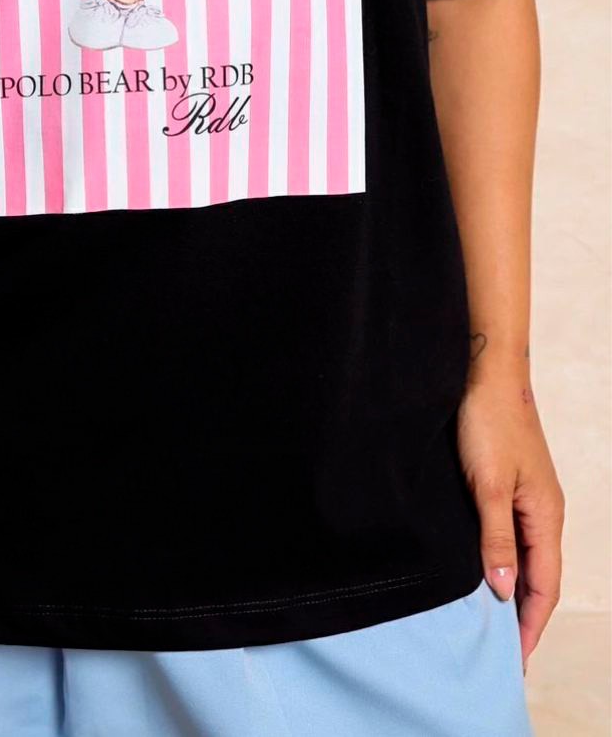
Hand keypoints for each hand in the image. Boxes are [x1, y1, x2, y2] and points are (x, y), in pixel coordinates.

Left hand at [457, 372, 563, 669]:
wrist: (485, 370)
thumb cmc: (488, 422)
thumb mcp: (487, 485)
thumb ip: (496, 538)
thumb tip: (504, 591)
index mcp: (545, 515)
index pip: (544, 585)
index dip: (530, 624)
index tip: (514, 659)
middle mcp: (542, 510)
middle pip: (538, 576)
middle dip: (524, 615)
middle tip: (501, 651)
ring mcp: (528, 496)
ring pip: (525, 556)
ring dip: (513, 589)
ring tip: (491, 621)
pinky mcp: (510, 482)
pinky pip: (512, 535)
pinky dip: (503, 560)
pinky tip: (484, 569)